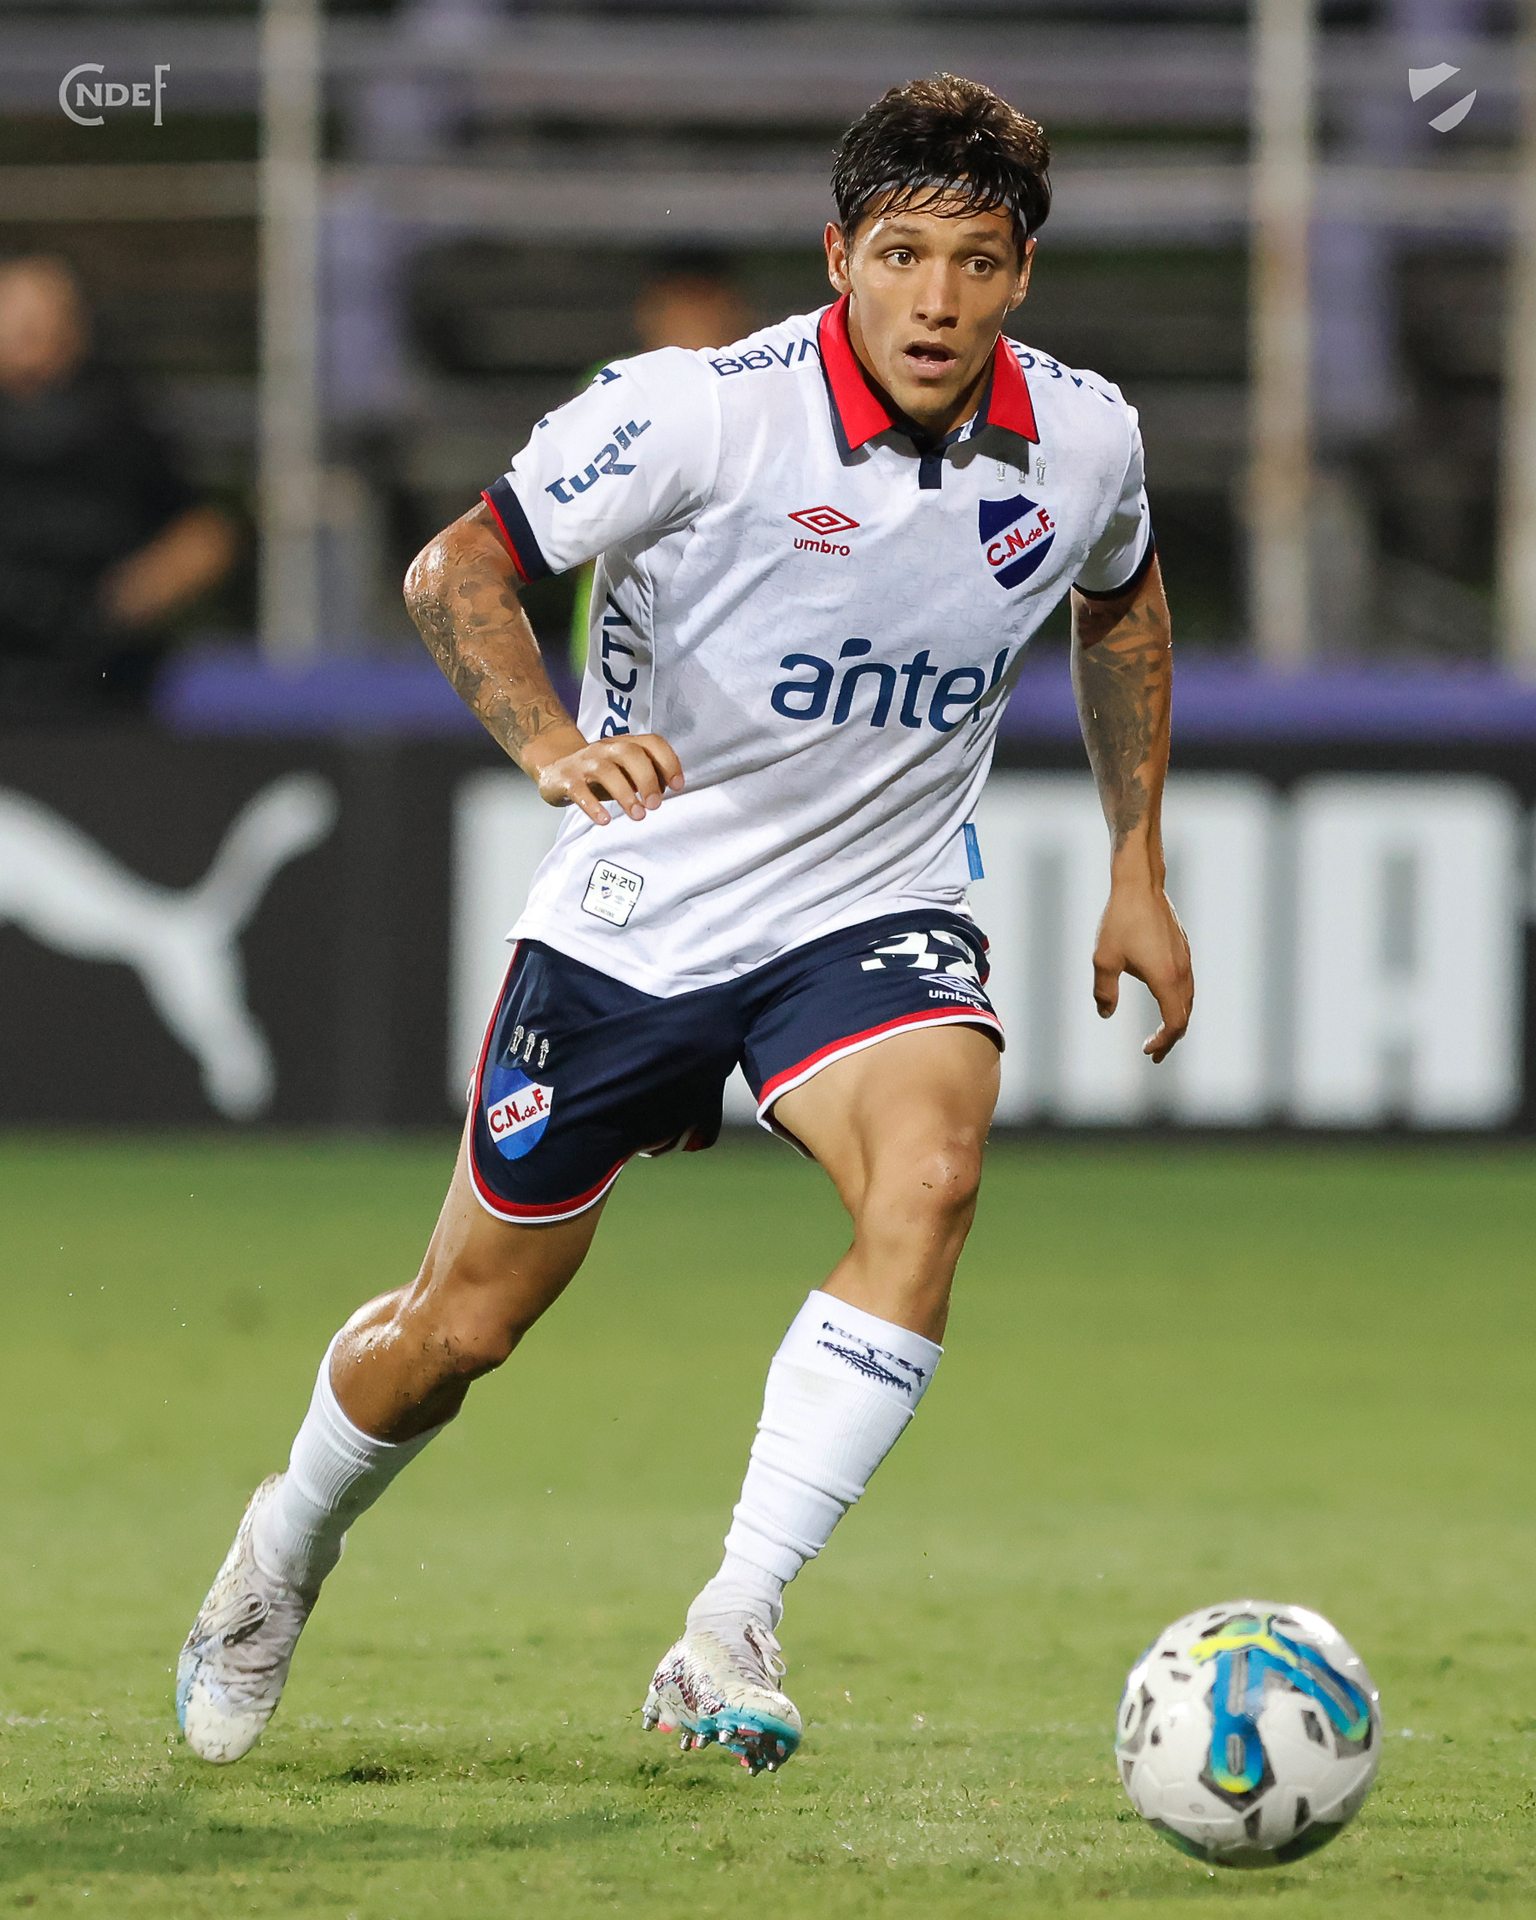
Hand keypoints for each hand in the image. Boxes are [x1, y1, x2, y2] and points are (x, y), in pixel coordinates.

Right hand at [526, 729, 683, 825]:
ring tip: (637, 815)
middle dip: (647, 779)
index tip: (677, 786)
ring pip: (606, 771)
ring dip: (625, 794)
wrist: (555, 769)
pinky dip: (593, 806)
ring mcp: (585, 762)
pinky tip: (605, 819)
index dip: (668, 762)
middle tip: (655, 805)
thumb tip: (666, 790)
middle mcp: (606, 748)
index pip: (652, 743)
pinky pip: (580, 791)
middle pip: (630, 754)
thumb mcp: (625, 770)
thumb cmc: (599, 774)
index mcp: (625, 743)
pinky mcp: (567, 779)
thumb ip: (647, 776)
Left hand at [1092, 879, 1192, 1061]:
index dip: (1163, 1042)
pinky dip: (1178, 1001)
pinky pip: (1186, 983)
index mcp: (1166, 979)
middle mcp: (1182, 971)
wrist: (1140, 884)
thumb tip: (1105, 1014)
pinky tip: (1164, 1000)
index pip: (1174, 1023)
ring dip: (1176, 1019)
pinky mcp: (1183, 948)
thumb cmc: (1120, 920)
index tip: (1147, 1050)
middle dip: (1171, 1038)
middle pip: (1185, 1015)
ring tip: (1161, 1033)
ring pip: (1188, 999)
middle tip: (1154, 1053)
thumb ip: (1104, 991)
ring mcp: (1185, 958)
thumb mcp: (1104, 959)